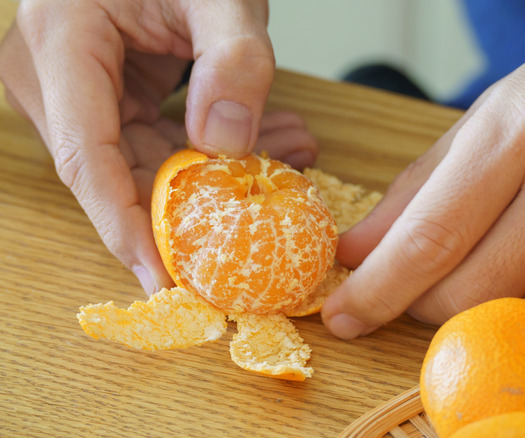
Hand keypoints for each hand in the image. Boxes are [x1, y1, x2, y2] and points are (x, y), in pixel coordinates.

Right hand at [0, 0, 316, 294]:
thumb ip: (233, 58)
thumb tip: (224, 146)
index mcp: (61, 41)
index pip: (84, 157)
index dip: (124, 226)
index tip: (165, 279)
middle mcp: (54, 72)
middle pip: (114, 170)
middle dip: (193, 201)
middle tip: (260, 219)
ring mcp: (79, 86)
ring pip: (144, 161)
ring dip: (217, 171)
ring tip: (290, 157)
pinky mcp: (108, 93)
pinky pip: (155, 140)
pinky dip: (212, 148)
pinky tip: (271, 141)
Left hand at [322, 0, 524, 337]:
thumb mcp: (499, 108)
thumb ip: (426, 184)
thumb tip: (364, 247)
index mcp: (519, 125)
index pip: (433, 232)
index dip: (379, 287)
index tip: (342, 313)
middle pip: (472, 286)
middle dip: (418, 306)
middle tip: (399, 295)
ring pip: (519, 303)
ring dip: (472, 303)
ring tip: (461, 272)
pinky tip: (519, 272)